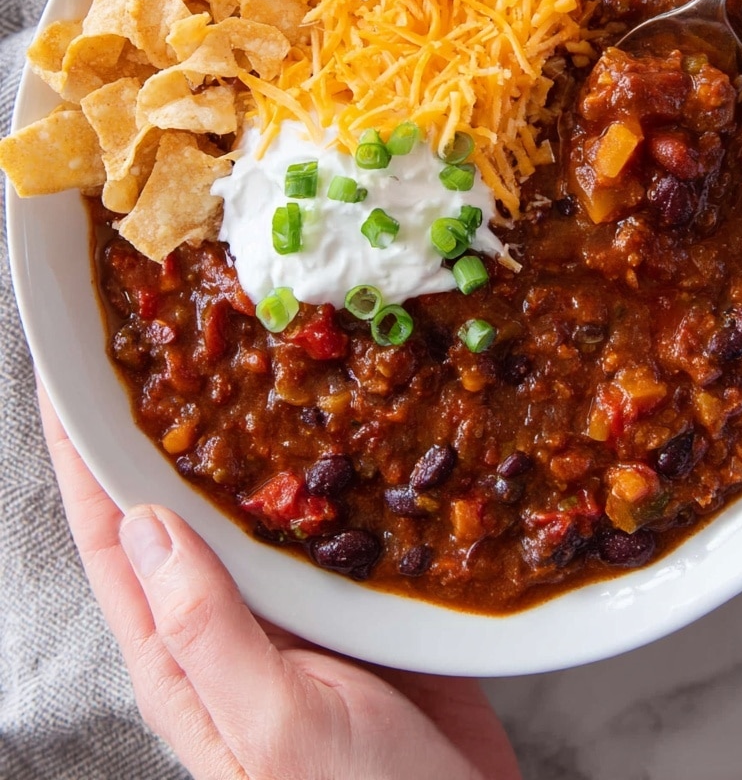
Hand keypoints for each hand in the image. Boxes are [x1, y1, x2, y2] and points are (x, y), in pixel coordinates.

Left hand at [37, 382, 519, 779]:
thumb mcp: (273, 726)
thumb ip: (206, 630)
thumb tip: (148, 521)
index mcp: (179, 656)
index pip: (111, 535)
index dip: (81, 449)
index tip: (68, 371)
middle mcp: (226, 624)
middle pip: (174, 503)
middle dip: (157, 421)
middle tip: (162, 334)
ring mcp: (292, 611)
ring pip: (251, 502)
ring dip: (242, 429)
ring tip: (243, 354)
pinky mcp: (355, 602)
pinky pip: (325, 517)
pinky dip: (320, 463)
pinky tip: (336, 419)